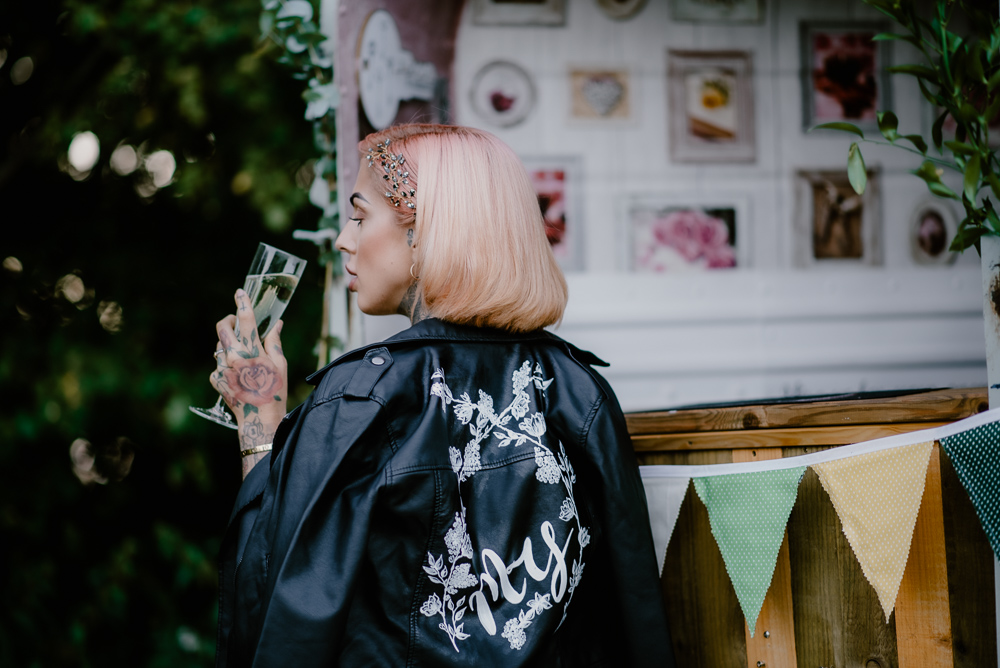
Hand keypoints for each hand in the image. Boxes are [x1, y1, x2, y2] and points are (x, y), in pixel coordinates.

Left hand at [209, 289, 287, 449]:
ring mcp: (221, 367)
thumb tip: (277, 324)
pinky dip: (226, 364)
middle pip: (222, 327)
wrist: (259, 418)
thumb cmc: (275, 391)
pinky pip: (219, 364)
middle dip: (228, 320)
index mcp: (251, 350)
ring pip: (220, 346)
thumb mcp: (280, 365)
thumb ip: (275, 342)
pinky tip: (237, 375)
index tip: (240, 292)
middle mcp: (233, 356)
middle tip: (235, 321)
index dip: (242, 302)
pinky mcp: (215, 378)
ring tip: (242, 357)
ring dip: (229, 345)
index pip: (245, 319)